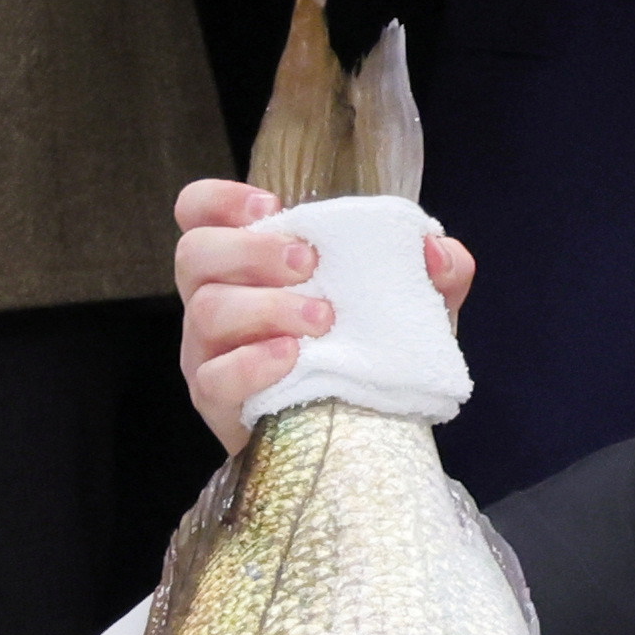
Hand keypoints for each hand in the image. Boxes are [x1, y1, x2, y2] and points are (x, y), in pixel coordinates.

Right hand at [176, 177, 475, 453]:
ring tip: (321, 319)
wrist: (364, 434)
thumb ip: (438, 272)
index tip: (270, 207)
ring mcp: (208, 351)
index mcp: (246, 263)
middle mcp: (215, 299)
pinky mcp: (215, 400)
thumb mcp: (412, 306)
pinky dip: (253, 363)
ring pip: (205, 311)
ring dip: (266, 307)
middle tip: (308, 262)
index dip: (219, 199)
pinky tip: (293, 358)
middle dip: (250, 250)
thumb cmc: (371, 352)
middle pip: (195, 253)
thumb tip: (437, 253)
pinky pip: (215, 376)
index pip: (197, 212)